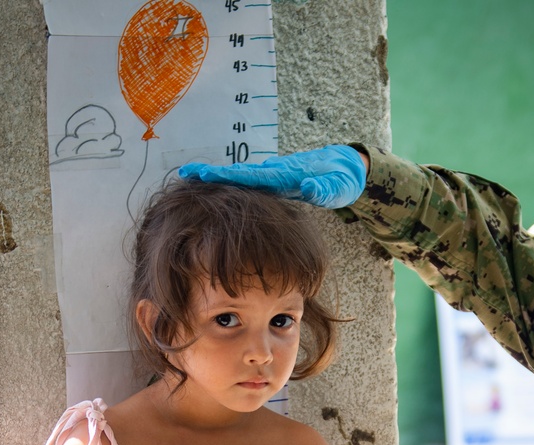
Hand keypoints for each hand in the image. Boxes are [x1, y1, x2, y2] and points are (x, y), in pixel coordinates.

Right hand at [179, 145, 366, 208]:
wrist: (346, 165)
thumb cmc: (342, 179)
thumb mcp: (338, 187)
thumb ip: (325, 189)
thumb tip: (309, 188)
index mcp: (285, 175)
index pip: (251, 175)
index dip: (226, 175)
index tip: (202, 173)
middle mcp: (276, 172)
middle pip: (240, 173)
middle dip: (214, 173)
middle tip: (187, 172)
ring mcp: (275, 175)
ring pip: (244, 176)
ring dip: (220, 178)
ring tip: (194, 178)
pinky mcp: (277, 180)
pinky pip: (252, 181)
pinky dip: (234, 182)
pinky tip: (220, 187)